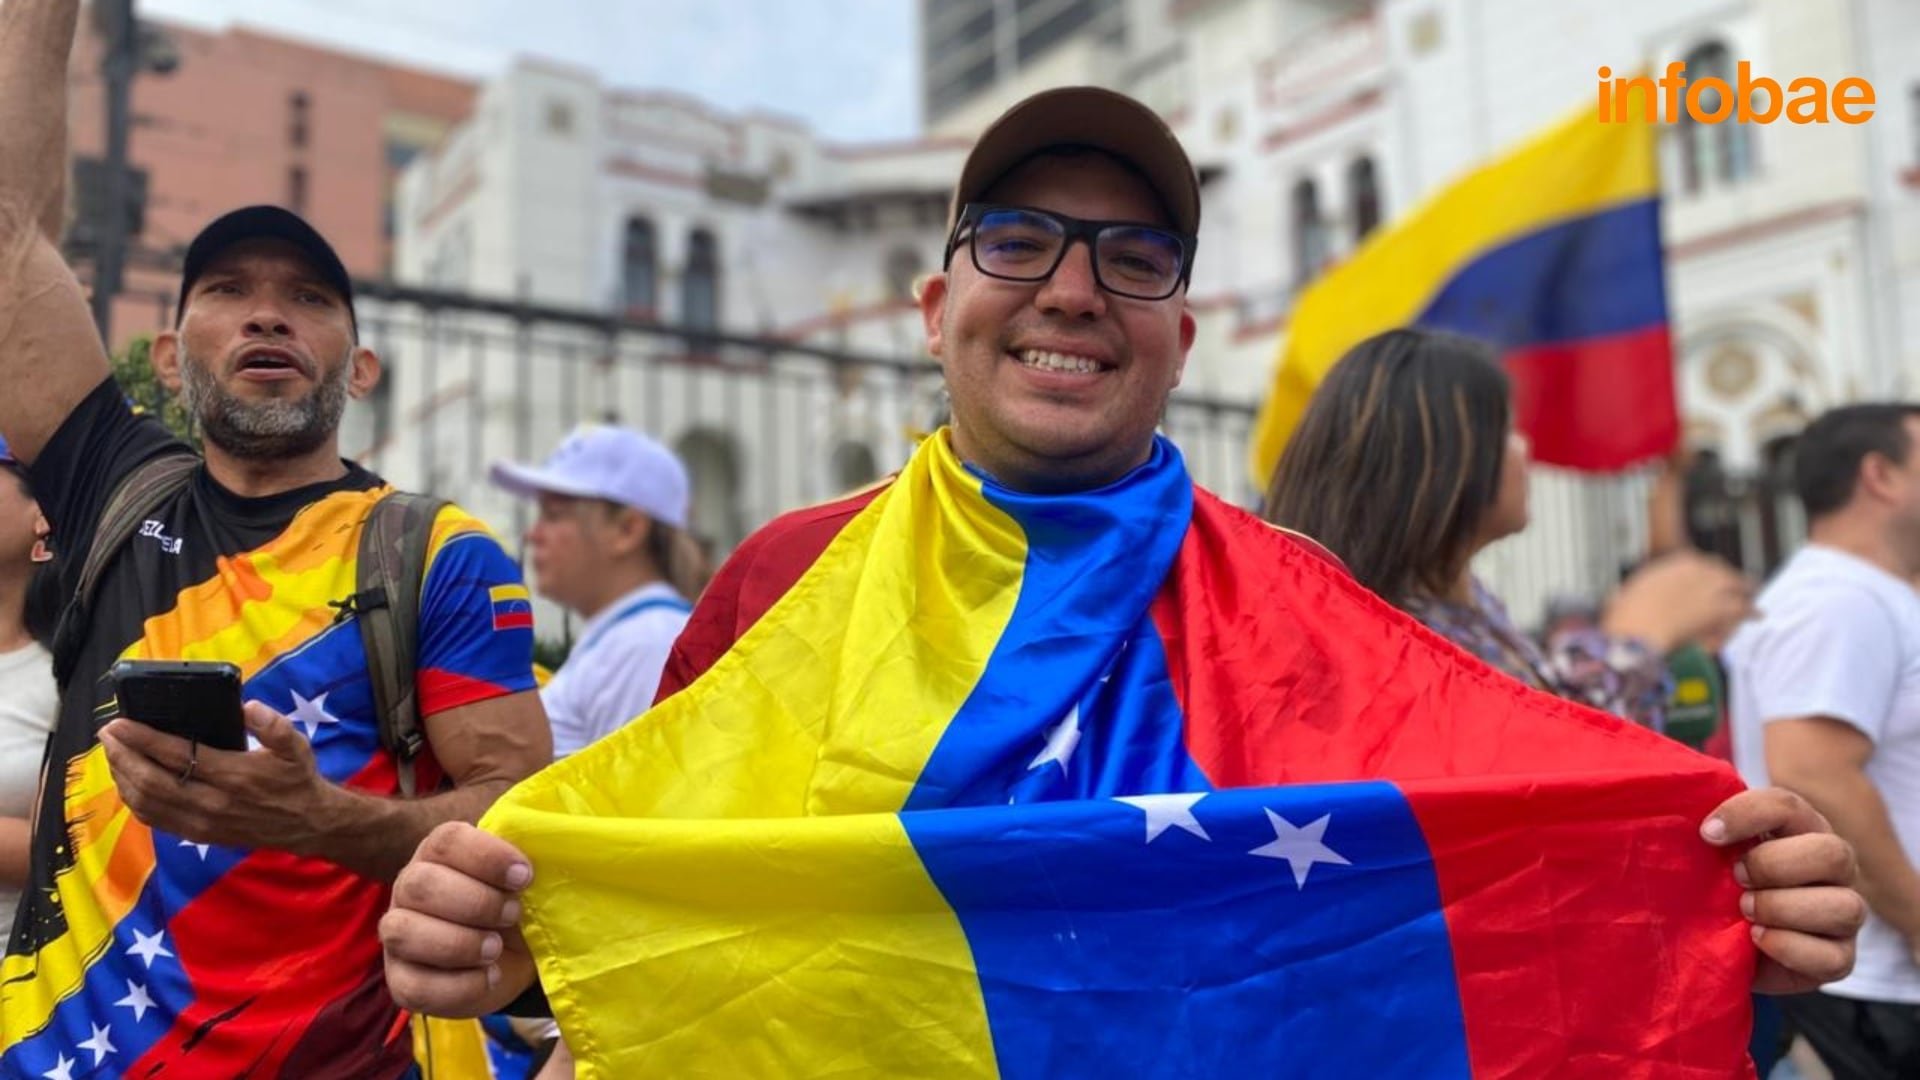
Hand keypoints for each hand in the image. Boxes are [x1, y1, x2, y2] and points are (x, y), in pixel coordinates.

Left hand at [100, 701, 339, 853]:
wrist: (307, 824)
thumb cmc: (297, 779)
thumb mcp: (295, 746)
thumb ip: (273, 725)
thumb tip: (247, 706)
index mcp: (234, 775)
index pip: (176, 755)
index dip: (142, 739)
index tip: (120, 723)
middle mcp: (212, 802)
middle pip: (151, 780)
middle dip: (122, 755)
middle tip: (108, 733)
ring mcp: (201, 822)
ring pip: (146, 802)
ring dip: (122, 777)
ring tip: (113, 753)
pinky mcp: (197, 835)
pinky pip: (154, 819)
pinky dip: (134, 800)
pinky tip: (128, 782)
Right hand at [382, 821, 536, 1016]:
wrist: (514, 955)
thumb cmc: (516, 902)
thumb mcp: (524, 876)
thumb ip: (527, 855)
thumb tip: (551, 841)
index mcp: (440, 853)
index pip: (447, 841)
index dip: (487, 857)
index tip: (525, 877)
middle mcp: (410, 888)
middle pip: (420, 884)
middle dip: (475, 903)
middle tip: (513, 915)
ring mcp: (398, 935)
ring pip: (402, 933)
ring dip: (459, 944)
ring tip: (496, 948)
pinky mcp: (402, 981)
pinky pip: (414, 987)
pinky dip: (459, 986)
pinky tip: (489, 977)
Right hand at [1604, 549, 1753, 652]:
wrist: (1637, 631)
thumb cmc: (1626, 617)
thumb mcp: (1626, 594)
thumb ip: (1637, 592)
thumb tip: (1625, 596)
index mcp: (1672, 562)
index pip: (1698, 562)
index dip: (1705, 573)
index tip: (1706, 580)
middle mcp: (1696, 569)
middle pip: (1721, 570)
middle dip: (1728, 579)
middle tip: (1734, 586)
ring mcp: (1711, 586)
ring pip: (1738, 585)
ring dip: (1744, 592)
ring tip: (1750, 599)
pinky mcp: (1721, 608)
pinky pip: (1743, 607)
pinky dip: (1751, 612)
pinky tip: (1756, 615)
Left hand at [1701, 787, 1865, 994]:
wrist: (1725, 948)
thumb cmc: (1720, 890)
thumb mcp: (1712, 858)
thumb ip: (1709, 836)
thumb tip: (1695, 824)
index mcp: (1800, 831)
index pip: (1788, 806)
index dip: (1748, 814)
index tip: (1707, 833)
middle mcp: (1833, 868)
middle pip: (1832, 852)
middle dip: (1774, 865)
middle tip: (1736, 878)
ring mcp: (1844, 913)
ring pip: (1844, 906)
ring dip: (1783, 907)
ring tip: (1745, 911)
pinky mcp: (1840, 958)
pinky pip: (1833, 958)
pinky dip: (1789, 948)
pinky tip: (1758, 939)